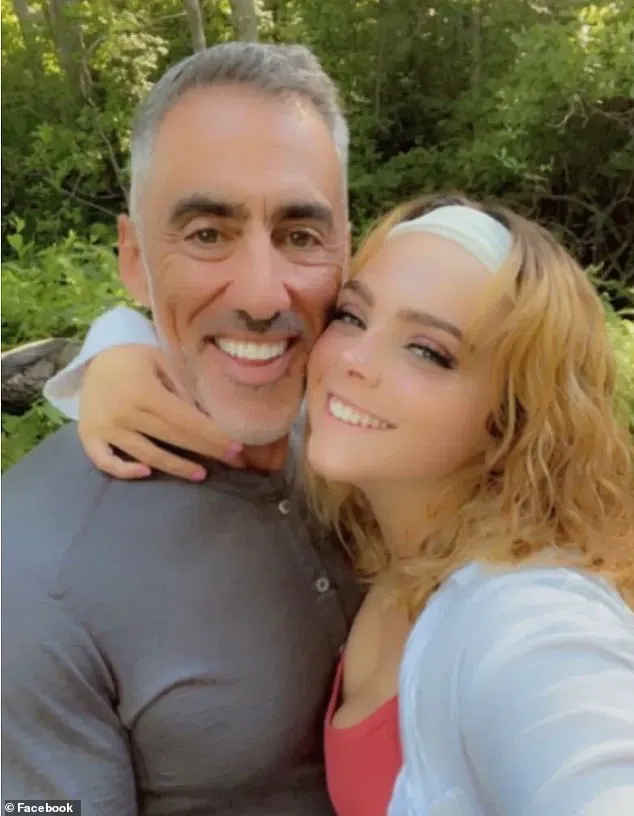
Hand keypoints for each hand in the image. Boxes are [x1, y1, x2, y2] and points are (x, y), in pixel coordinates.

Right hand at [78, 344, 244, 480]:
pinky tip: (146, 473)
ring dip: (176, 466)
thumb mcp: (163, 362)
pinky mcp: (89, 438)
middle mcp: (125, 413)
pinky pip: (106, 462)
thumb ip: (183, 389)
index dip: (212, 435)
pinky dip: (124, 470)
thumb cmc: (136, 360)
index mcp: (145, 392)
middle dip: (205, 450)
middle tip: (233, 462)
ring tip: (201, 474)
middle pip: (172, 438)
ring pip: (146, 454)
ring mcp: (106, 428)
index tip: (236, 448)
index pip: (186, 420)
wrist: (94, 358)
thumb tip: (209, 417)